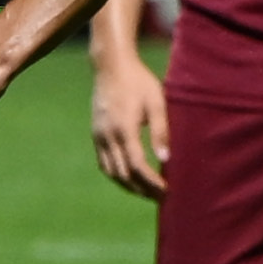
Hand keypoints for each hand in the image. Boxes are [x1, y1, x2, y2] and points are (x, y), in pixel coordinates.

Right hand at [89, 52, 168, 195]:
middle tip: (161, 198)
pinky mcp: (96, 133)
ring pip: (111, 171)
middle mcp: (107, 135)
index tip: (166, 191)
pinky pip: (103, 162)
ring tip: (147, 192)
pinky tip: (130, 178)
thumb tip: (165, 159)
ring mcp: (98, 135)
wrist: (111, 66)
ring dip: (129, 186)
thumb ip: (161, 131)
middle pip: (123, 174)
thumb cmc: (139, 82)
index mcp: (124, 129)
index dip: (151, 182)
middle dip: (142, 189)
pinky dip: (117, 174)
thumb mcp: (156, 102)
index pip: (137, 165)